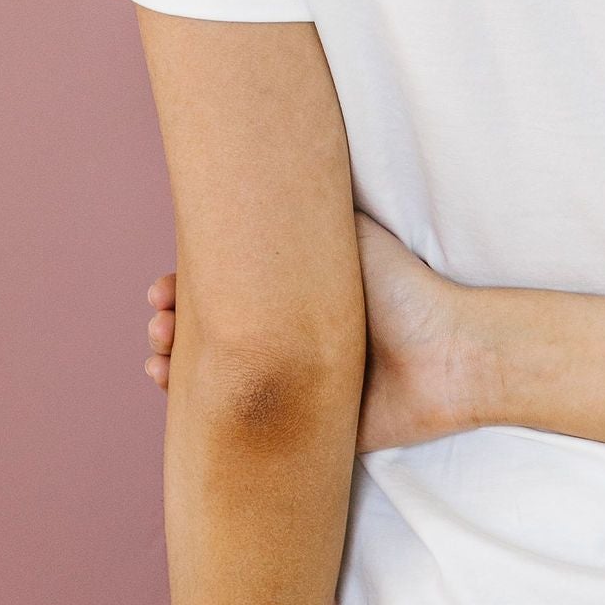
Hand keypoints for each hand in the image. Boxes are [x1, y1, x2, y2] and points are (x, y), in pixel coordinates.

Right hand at [143, 228, 475, 446]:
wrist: (445, 355)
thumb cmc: (403, 290)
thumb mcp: (347, 235)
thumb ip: (300, 215)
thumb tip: (245, 178)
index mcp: (296, 294)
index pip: (227, 288)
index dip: (186, 288)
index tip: (162, 290)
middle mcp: (289, 337)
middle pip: (213, 330)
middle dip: (172, 324)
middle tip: (160, 320)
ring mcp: (291, 383)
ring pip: (215, 373)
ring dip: (174, 361)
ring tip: (160, 350)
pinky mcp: (300, 427)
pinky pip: (237, 417)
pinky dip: (195, 404)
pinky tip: (168, 386)